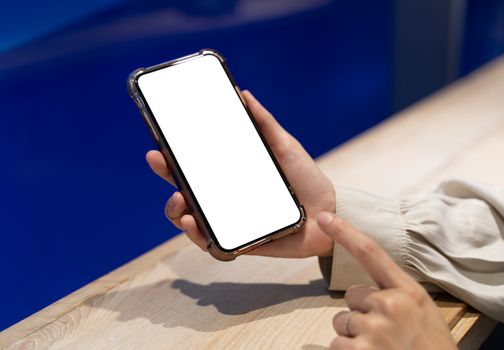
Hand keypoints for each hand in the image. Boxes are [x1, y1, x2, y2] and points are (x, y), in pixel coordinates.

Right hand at [146, 90, 335, 256]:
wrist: (330, 215)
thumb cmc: (307, 180)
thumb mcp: (285, 147)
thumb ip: (265, 124)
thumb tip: (243, 94)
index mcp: (232, 174)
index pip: (196, 164)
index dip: (174, 155)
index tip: (160, 142)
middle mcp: (225, 197)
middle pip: (185, 188)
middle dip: (166, 175)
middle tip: (158, 160)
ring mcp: (229, 220)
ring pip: (189, 217)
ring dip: (174, 209)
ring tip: (179, 200)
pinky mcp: (238, 242)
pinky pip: (210, 242)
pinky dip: (197, 235)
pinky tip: (193, 224)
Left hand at [316, 212, 456, 349]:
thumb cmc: (430, 347)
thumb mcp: (423, 312)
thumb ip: (395, 295)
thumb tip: (360, 295)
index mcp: (407, 292)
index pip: (371, 253)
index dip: (345, 232)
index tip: (324, 217)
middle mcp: (389, 306)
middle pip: (350, 297)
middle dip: (360, 313)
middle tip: (385, 334)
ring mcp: (374, 330)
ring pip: (342, 322)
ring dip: (354, 337)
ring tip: (380, 349)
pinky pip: (336, 345)